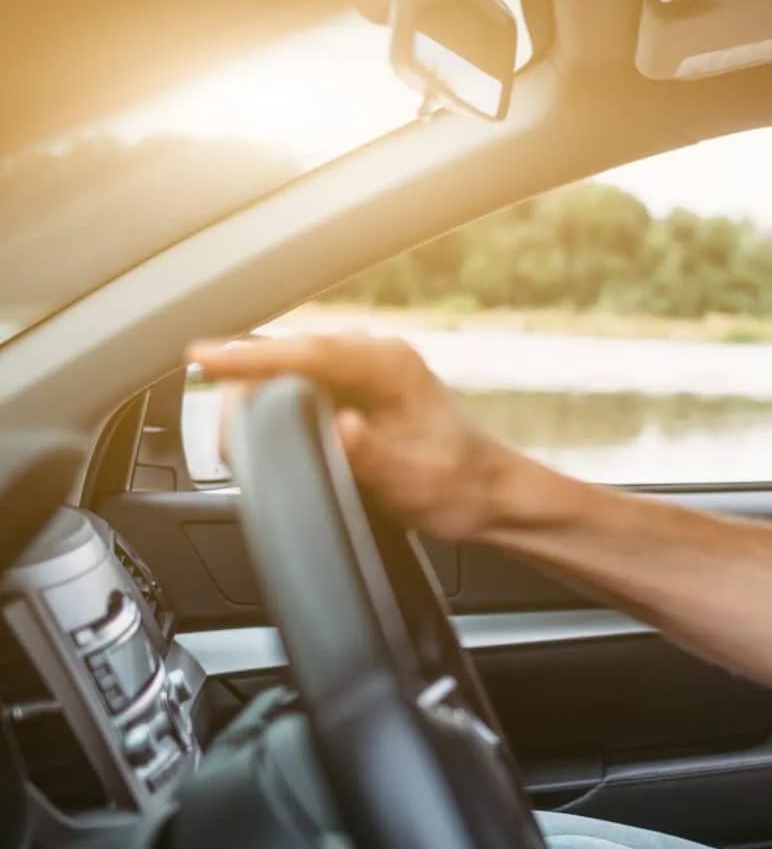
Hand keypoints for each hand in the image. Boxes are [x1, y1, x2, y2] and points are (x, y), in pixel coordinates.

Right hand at [188, 333, 519, 542]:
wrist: (491, 496)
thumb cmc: (460, 486)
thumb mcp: (413, 478)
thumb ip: (371, 454)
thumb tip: (340, 429)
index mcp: (389, 366)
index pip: (306, 353)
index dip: (251, 358)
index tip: (204, 360)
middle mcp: (376, 357)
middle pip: (291, 355)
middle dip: (245, 381)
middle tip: (221, 430)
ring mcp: (367, 370)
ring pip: (293, 367)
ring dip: (259, 391)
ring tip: (235, 434)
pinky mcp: (360, 389)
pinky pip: (304, 382)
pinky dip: (276, 399)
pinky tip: (261, 424)